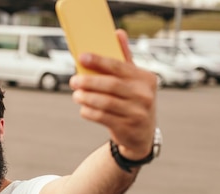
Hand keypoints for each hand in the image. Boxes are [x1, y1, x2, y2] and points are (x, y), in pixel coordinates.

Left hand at [69, 29, 157, 159]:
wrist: (142, 134)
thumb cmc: (134, 101)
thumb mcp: (134, 81)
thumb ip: (125, 59)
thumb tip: (117, 33)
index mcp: (145, 78)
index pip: (119, 66)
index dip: (98, 61)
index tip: (81, 57)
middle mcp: (144, 95)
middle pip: (110, 85)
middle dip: (88, 82)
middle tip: (73, 80)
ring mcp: (137, 112)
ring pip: (105, 102)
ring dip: (86, 98)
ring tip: (76, 95)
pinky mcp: (127, 127)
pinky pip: (102, 117)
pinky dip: (89, 112)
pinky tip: (83, 108)